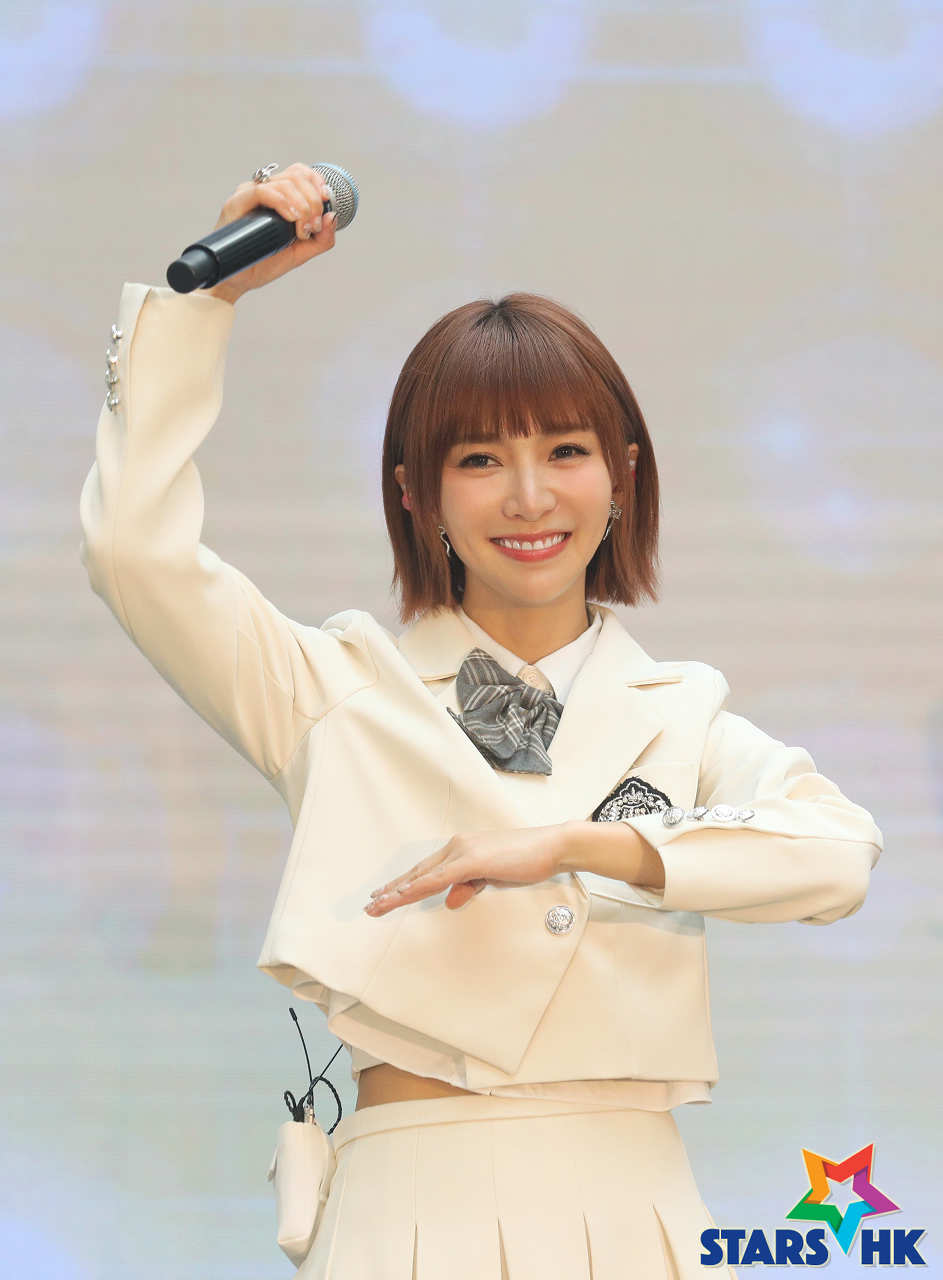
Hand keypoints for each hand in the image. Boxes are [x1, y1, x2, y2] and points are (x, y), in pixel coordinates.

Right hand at [205, 161, 337, 302]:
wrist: (239, 280)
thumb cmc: (264, 263)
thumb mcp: (301, 253)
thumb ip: (321, 238)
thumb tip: (332, 216)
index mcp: (278, 196)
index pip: (300, 173)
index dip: (317, 182)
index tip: (326, 201)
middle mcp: (264, 190)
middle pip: (296, 175)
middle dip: (313, 201)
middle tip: (312, 227)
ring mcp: (249, 195)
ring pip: (284, 182)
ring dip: (302, 205)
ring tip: (302, 230)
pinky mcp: (236, 203)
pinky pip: (263, 191)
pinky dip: (283, 202)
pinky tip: (291, 218)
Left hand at [363, 824, 572, 915]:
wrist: (552, 847)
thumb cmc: (527, 860)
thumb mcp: (493, 878)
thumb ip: (471, 886)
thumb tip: (452, 901)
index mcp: (461, 849)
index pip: (426, 870)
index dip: (404, 883)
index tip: (385, 895)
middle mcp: (457, 846)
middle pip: (417, 872)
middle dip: (392, 889)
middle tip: (371, 905)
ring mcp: (463, 851)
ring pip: (422, 875)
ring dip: (398, 891)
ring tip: (378, 905)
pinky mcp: (472, 859)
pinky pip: (439, 877)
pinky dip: (419, 887)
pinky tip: (404, 895)